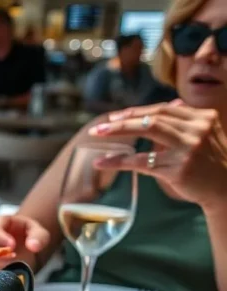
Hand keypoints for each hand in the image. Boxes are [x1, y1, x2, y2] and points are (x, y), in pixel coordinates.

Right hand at [0, 215, 50, 269]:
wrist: (27, 244)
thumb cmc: (31, 235)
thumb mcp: (39, 232)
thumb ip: (38, 237)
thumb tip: (33, 246)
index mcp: (0, 222)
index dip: (0, 237)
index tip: (12, 246)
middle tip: (11, 257)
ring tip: (10, 266)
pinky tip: (5, 273)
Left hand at [91, 100, 226, 212]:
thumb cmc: (212, 162)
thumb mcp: (206, 135)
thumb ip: (187, 120)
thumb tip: (171, 103)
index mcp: (203, 118)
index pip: (164, 108)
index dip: (137, 111)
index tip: (116, 116)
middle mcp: (197, 130)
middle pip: (154, 117)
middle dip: (124, 119)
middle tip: (100, 125)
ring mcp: (188, 149)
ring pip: (148, 131)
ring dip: (119, 131)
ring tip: (97, 134)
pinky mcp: (179, 169)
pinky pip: (142, 161)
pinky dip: (119, 160)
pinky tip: (103, 162)